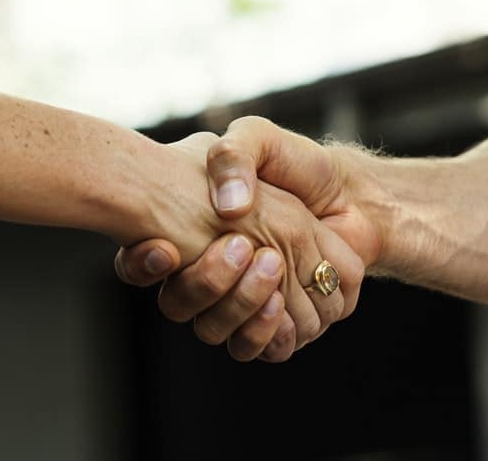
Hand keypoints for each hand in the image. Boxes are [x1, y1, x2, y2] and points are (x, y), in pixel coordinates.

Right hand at [116, 117, 384, 359]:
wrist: (347, 193)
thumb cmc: (293, 163)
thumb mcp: (256, 138)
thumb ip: (233, 155)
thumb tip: (227, 208)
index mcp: (186, 231)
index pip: (140, 264)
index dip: (144, 264)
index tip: (165, 248)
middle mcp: (206, 272)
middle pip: (180, 305)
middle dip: (207, 281)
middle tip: (242, 246)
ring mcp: (240, 302)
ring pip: (215, 330)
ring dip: (240, 303)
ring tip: (270, 265)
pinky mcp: (278, 325)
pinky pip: (259, 349)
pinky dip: (267, 330)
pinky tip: (279, 300)